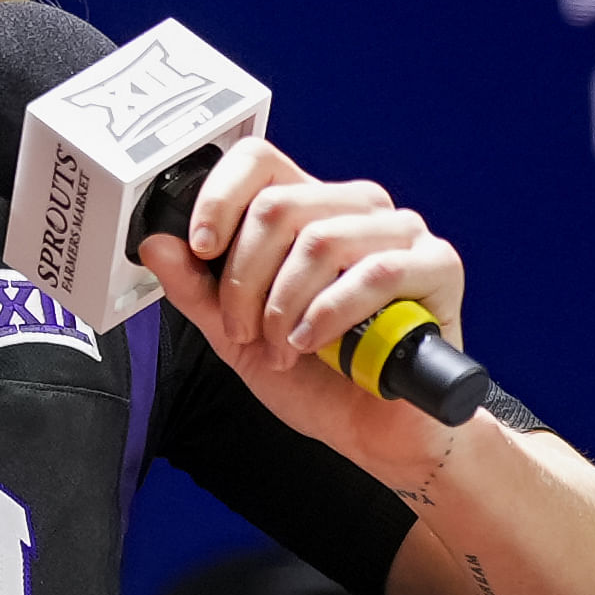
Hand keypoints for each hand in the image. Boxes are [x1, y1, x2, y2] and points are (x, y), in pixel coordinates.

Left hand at [137, 137, 465, 469]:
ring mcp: (401, 232)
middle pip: (278, 206)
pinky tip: (315, 344)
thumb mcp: (236, 335)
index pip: (259, 161)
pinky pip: (375, 273)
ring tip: (282, 348)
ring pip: (319, 240)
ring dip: (284, 306)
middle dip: (244, 279)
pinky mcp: (438, 265)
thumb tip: (156, 243)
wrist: (377, 433)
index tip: (201, 248)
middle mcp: (355, 208)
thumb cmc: (316, 378)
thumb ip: (197, 289)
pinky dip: (331, 314)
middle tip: (242, 330)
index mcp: (309, 209)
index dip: (219, 197)